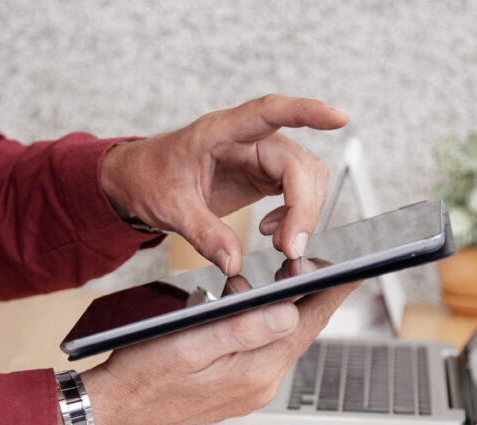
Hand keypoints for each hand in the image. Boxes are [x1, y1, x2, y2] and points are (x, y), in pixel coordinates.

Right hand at [81, 280, 358, 424]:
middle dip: (310, 297)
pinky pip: (262, 354)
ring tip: (282, 280)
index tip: (353, 267)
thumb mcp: (189, 345)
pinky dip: (263, 329)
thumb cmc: (140, 379)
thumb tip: (290, 313)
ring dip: (284, 311)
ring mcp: (249, 391)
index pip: (309, 324)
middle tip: (315, 263)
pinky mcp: (236, 391)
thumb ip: (242, 330)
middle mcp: (260, 385)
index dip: (332, 291)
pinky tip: (251, 312)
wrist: (112, 414)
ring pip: (280, 342)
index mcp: (255, 372)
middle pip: (300, 332)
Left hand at [100, 95, 348, 274]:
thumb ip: (203, 234)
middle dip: (304, 206)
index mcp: (219, 132)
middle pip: (296, 163)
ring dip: (304, 212)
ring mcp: (258, 157)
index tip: (338, 118)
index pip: (269, 112)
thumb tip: (232, 262)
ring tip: (280, 243)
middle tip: (290, 247)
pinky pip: (297, 191)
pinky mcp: (263, 175)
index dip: (306, 112)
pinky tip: (273, 232)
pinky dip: (295, 215)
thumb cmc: (149, 178)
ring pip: (305, 176)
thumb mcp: (169, 208)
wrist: (138, 181)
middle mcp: (246, 139)